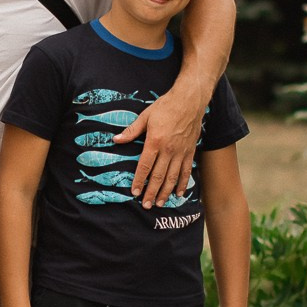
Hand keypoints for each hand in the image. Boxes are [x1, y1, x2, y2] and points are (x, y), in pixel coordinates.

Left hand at [114, 83, 207, 206]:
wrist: (189, 100)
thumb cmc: (166, 106)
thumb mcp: (145, 116)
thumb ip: (131, 131)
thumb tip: (116, 139)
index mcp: (155, 141)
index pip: (145, 166)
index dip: (139, 180)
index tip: (135, 192)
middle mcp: (169, 150)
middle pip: (159, 176)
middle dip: (151, 192)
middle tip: (146, 205)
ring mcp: (181, 152)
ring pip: (173, 177)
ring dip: (165, 192)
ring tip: (159, 203)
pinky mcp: (190, 151)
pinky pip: (186, 171)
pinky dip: (182, 184)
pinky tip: (178, 194)